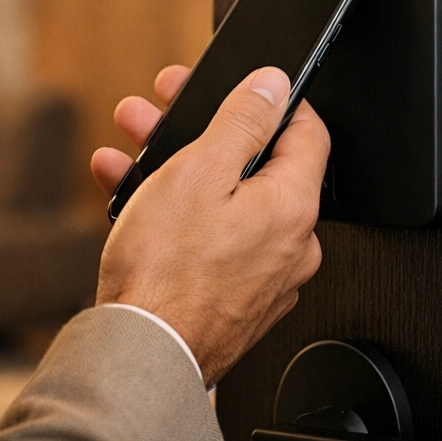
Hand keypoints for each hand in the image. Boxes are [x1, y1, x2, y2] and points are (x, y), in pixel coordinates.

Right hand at [92, 64, 327, 384]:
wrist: (141, 355)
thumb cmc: (165, 273)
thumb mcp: (199, 170)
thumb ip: (242, 120)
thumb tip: (273, 85)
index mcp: (293, 207)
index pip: (308, 133)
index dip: (273, 99)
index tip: (245, 86)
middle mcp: (290, 245)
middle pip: (255, 165)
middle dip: (202, 129)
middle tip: (163, 108)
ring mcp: (262, 277)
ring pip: (225, 202)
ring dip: (178, 166)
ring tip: (133, 147)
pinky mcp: (232, 300)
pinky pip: (210, 240)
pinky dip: (175, 213)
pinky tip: (133, 196)